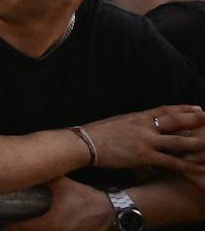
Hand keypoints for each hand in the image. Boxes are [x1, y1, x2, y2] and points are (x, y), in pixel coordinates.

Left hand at [5, 176, 113, 230]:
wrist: (109, 209)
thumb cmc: (84, 197)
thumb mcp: (63, 183)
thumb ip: (46, 176)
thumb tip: (30, 164)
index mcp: (51, 222)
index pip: (24, 229)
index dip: (13, 226)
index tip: (7, 224)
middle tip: (14, 227)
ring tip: (27, 228)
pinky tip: (45, 228)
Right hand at [82, 105, 204, 173]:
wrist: (85, 143)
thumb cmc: (96, 133)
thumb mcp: (117, 121)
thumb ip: (133, 123)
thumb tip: (141, 124)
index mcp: (137, 117)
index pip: (165, 110)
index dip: (183, 109)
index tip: (197, 108)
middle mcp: (145, 127)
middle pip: (176, 122)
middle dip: (195, 121)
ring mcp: (146, 142)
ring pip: (178, 142)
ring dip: (197, 143)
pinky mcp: (145, 157)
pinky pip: (171, 162)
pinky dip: (187, 166)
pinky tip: (199, 168)